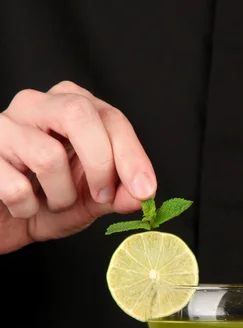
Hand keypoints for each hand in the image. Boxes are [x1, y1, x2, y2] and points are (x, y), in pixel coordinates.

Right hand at [0, 80, 156, 253]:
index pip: (110, 118)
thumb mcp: (90, 201)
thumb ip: (117, 194)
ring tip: (52, 202)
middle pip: (79, 114)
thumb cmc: (45, 202)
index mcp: (70, 109)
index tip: (145, 189)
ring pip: (48, 155)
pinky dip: (28, 208)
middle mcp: (37, 106)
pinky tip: (23, 207)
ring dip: (61, 196)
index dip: (132, 155)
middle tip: (100, 196)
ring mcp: (5, 126)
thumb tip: (141, 195)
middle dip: (100, 163)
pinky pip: (16, 186)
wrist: (3, 222)